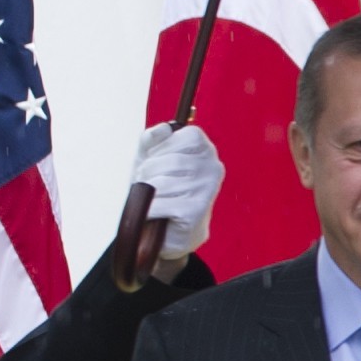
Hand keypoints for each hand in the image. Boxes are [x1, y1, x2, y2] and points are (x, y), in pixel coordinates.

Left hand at [127, 123, 224, 272]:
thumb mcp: (151, 157)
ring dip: (148, 193)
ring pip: (162, 183)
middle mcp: (213, 167)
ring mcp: (207, 189)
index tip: (156, 160)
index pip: (183, 134)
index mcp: (204, 149)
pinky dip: (150, 210)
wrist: (164, 231)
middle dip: (148, 173)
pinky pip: (161, 204)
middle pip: (168, 161)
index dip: (161, 148)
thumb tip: (163, 128)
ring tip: (152, 199)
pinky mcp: (196, 211)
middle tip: (148, 184)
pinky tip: (156, 214)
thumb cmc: (159, 189)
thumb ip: (152, 138)